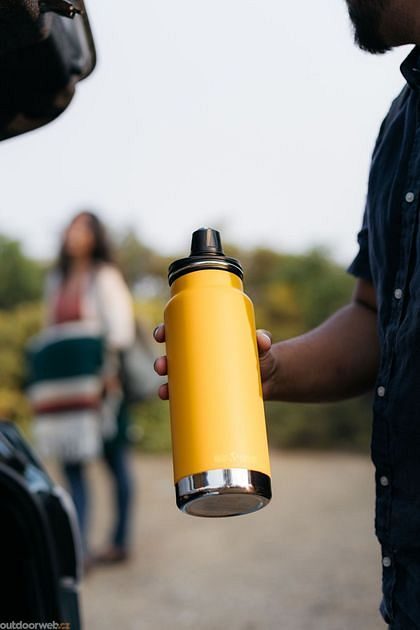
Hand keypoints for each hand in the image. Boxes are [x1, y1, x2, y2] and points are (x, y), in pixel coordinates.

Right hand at [153, 324, 276, 400]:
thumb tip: (261, 340)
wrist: (270, 378)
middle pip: (172, 357)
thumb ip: (262, 340)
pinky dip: (176, 400)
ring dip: (164, 385)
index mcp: (205, 338)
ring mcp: (202, 376)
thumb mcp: (260, 345)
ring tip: (164, 391)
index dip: (163, 331)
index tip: (160, 336)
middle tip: (162, 366)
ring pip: (175, 380)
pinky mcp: (208, 392)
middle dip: (161, 362)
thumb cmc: (261, 354)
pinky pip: (187, 397)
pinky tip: (170, 405)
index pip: (178, 331)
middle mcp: (199, 356)